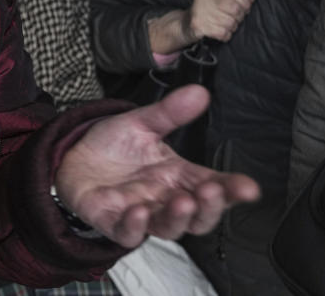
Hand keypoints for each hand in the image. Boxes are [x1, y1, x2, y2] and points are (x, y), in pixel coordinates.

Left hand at [54, 85, 259, 247]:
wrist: (74, 156)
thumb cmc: (114, 146)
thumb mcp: (142, 123)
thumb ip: (169, 112)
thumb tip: (198, 92)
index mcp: (179, 177)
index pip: (214, 186)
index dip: (233, 190)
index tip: (249, 188)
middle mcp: (165, 200)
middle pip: (199, 216)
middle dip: (210, 207)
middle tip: (213, 191)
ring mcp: (141, 214)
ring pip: (169, 228)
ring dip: (178, 217)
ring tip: (183, 200)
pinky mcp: (113, 222)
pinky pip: (128, 233)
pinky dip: (136, 226)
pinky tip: (139, 211)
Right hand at [185, 0, 253, 43]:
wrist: (186, 23)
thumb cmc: (208, 9)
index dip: (246, 2)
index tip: (245, 7)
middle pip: (235, 9)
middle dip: (239, 16)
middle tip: (234, 18)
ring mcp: (199, 11)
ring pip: (230, 22)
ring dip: (231, 27)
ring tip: (224, 25)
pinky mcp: (198, 25)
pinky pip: (223, 33)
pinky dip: (225, 35)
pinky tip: (220, 31)